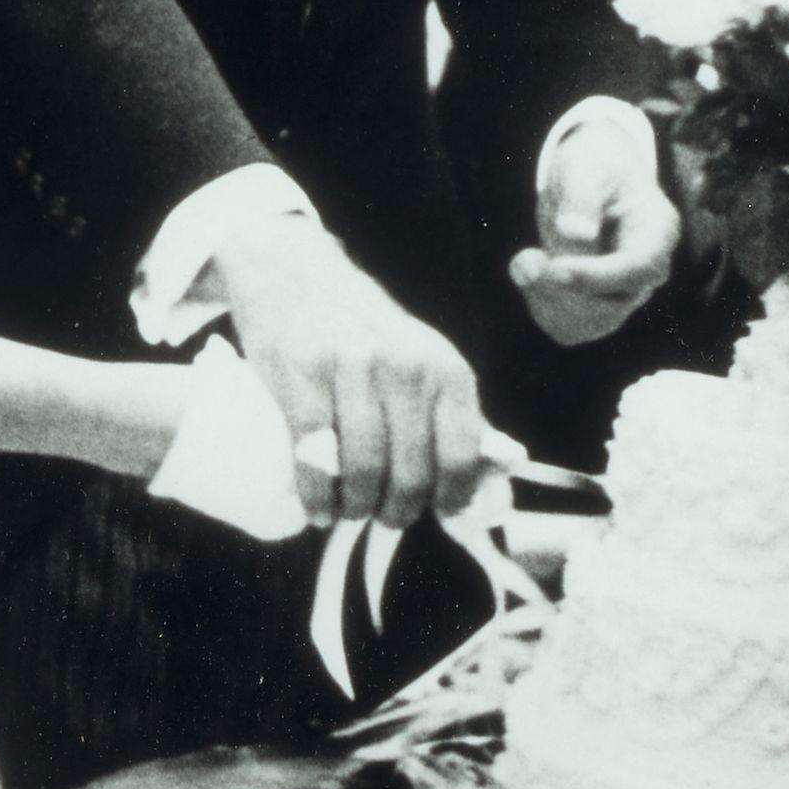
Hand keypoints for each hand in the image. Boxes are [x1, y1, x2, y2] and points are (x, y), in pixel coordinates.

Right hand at [194, 210, 483, 526]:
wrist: (294, 271)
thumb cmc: (364, 329)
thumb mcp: (422, 357)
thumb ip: (453, 415)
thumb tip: (494, 483)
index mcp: (443, 367)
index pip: (461, 455)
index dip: (452, 498)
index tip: (438, 514)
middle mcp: (404, 366)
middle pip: (410, 473)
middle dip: (397, 511)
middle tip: (383, 517)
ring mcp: (351, 368)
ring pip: (363, 471)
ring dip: (355, 509)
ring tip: (347, 513)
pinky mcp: (301, 373)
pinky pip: (314, 457)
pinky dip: (316, 496)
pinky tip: (317, 507)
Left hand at [511, 116, 679, 344]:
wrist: (590, 183)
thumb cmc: (593, 169)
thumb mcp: (584, 169)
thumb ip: (580, 197)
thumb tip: (575, 235)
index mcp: (657, 232)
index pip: (639, 269)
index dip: (597, 275)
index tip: (556, 266)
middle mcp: (647, 273)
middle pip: (611, 307)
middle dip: (560, 289)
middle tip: (525, 258)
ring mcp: (624, 295)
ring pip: (586, 326)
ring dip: (544, 299)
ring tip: (525, 258)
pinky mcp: (598, 309)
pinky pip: (568, 328)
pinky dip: (540, 306)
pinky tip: (530, 270)